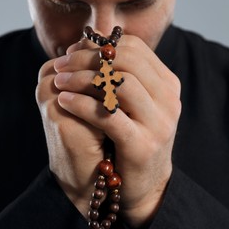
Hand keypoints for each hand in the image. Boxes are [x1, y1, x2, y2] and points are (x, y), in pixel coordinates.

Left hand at [36, 35, 180, 227]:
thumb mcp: (132, 104)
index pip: (134, 48)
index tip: (73, 52)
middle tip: (61, 65)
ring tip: (59, 82)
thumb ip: (119, 75)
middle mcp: (169, 101)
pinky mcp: (142, 145)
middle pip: (127, 61)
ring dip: (82, 79)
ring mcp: (158, 124)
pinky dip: (82, 104)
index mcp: (167, 85)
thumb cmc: (131, 139)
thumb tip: (88, 43)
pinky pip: (108, 115)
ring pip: (120, 84)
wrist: (144, 184)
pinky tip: (63, 101)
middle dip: (88, 59)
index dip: (100, 46)